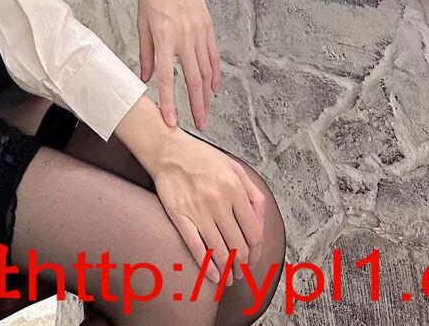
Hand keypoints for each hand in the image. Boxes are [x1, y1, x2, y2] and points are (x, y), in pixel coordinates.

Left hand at [139, 0, 220, 130]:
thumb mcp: (142, 20)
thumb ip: (145, 51)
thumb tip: (144, 77)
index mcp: (164, 36)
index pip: (166, 77)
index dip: (169, 102)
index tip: (171, 121)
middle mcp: (184, 37)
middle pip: (193, 79)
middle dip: (196, 106)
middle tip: (199, 126)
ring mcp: (199, 32)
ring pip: (206, 70)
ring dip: (207, 95)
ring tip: (207, 113)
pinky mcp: (208, 26)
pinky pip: (213, 55)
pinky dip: (215, 73)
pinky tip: (214, 87)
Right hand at [151, 130, 266, 286]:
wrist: (168, 150)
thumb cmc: (202, 157)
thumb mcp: (235, 167)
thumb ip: (253, 193)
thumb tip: (261, 223)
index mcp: (234, 189)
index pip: (254, 233)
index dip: (257, 253)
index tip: (254, 260)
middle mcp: (218, 201)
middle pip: (239, 247)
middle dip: (243, 265)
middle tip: (242, 271)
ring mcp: (198, 211)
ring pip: (220, 252)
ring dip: (228, 270)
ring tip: (230, 277)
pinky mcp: (180, 217)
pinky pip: (197, 248)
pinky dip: (207, 267)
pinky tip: (213, 275)